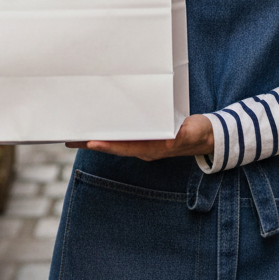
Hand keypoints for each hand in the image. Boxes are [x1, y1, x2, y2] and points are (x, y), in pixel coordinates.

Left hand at [66, 114, 214, 161]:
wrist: (208, 137)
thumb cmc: (199, 132)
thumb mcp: (192, 132)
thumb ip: (183, 135)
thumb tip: (174, 138)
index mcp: (155, 148)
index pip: (127, 147)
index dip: (109, 145)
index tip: (91, 143)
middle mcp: (146, 149)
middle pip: (115, 147)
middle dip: (93, 143)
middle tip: (71, 138)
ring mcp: (145, 146)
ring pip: (116, 143)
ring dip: (97, 139)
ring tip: (77, 135)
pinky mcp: (146, 139)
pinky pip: (123, 138)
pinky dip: (109, 135)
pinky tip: (100, 130)